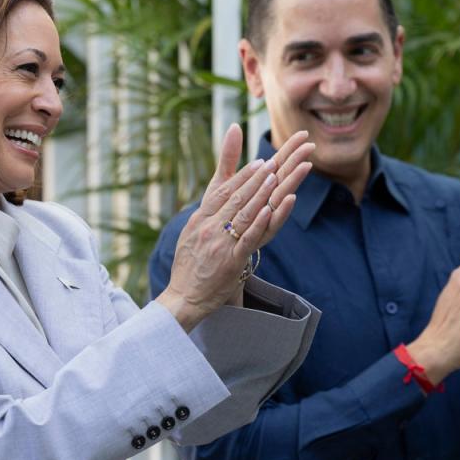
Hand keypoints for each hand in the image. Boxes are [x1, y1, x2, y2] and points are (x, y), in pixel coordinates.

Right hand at [157, 125, 313, 330]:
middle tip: (273, 162)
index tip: (259, 162)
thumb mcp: (191, 234)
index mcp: (199, 220)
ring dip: (260, 193)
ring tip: (276, 177)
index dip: (242, 176)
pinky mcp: (230, 261)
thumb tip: (215, 200)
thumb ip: (205, 214)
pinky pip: (246, 239)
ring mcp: (219, 244)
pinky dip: (258, 223)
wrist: (183, 297)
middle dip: (255, 178)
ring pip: (243, 214)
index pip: (222, 191)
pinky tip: (269, 210)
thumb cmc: (188, 267)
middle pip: (235, 198)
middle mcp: (209, 228)